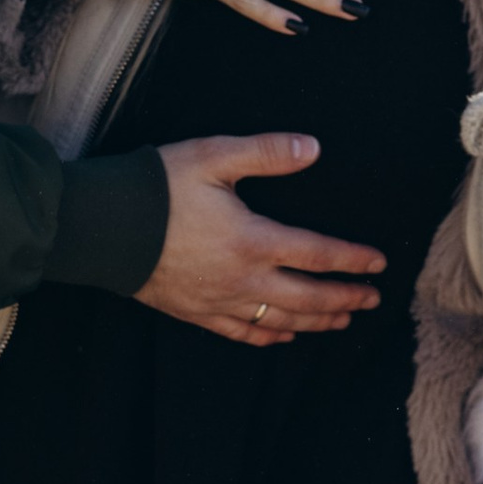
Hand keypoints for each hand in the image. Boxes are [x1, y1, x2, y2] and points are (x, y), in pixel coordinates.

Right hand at [136, 132, 385, 346]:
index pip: (318, 255)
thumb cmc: (157, 187)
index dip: (353, 261)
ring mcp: (219, 301)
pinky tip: (283, 335)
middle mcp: (242, 279)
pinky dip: (268, 336)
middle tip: (372, 300)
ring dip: (315, 322)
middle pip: (307, 297)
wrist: (103, 227)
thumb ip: (267, 152)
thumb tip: (313, 147)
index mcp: (253, 240)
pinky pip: (241, 332)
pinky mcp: (195, 312)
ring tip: (342, 321)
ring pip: (280, 320)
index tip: (379, 263)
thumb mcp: (213, 156)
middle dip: (344, 300)